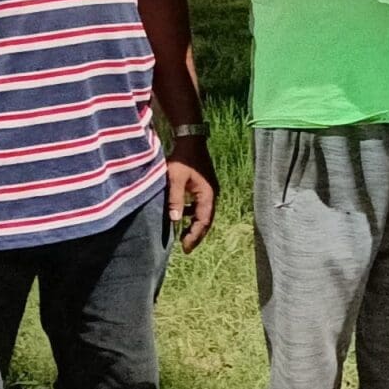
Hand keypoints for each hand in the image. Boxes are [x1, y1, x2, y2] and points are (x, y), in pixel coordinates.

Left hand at [166, 139, 217, 253]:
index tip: (185, 248)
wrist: (191, 139)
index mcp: (207, 194)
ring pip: (204, 213)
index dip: (195, 236)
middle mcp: (212, 194)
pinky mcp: (205, 185)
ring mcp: (210, 189)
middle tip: (186, 247)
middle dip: (196, 234)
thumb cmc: (182, 158)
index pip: (203, 221)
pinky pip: (201, 205)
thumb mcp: (175, 178)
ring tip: (183, 234)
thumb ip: (175, 199)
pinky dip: (193, 214)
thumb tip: (175, 220)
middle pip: (207, 220)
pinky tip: (183, 214)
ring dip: (195, 225)